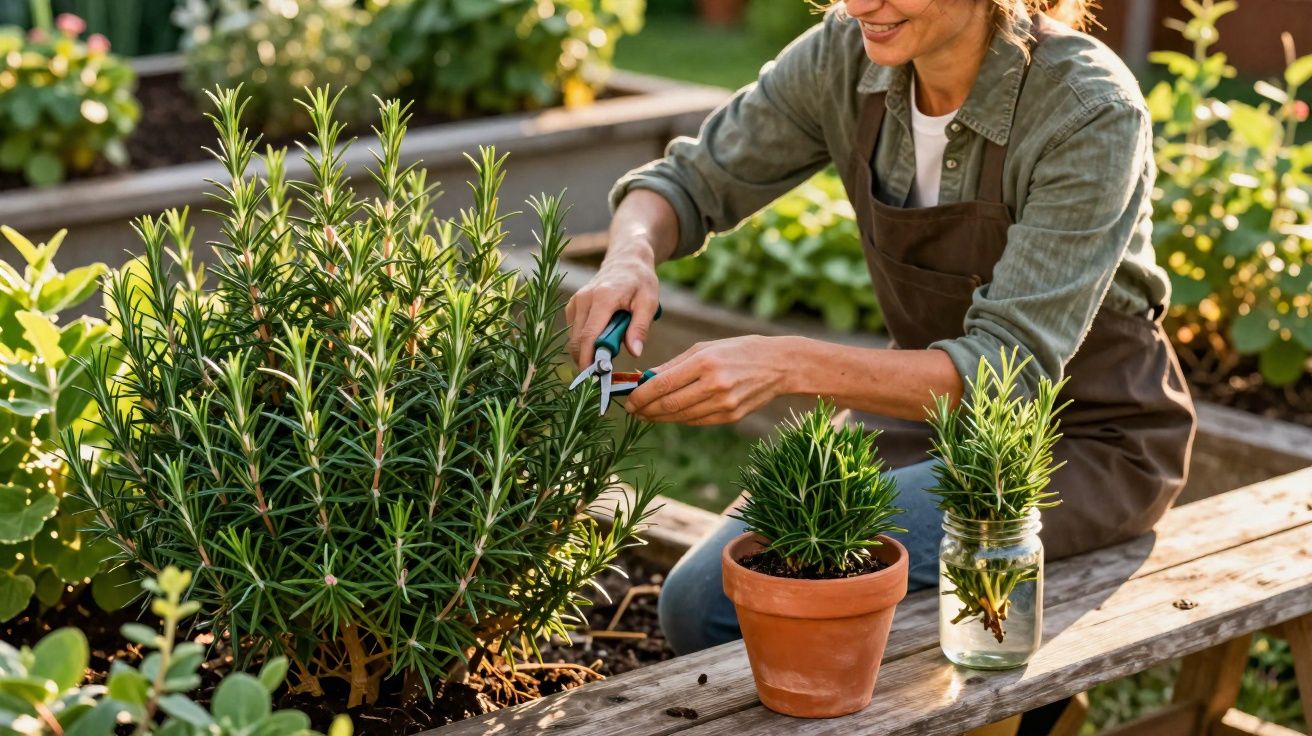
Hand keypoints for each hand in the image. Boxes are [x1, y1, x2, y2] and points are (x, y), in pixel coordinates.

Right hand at [565, 251, 660, 369]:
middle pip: (576, 341)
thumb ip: (641, 327)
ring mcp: (576, 302)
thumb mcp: (649, 302)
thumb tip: (634, 352)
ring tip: (607, 354)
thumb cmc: (641, 280)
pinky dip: (584, 341)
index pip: (588, 336)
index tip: (596, 378)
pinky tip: (601, 340)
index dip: (588, 360)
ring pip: (573, 338)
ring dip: (586, 351)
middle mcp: (583, 299)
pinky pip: (574, 331)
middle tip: (603, 374)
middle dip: (586, 361)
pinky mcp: (573, 306)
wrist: (626, 260)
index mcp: (602, 298)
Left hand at [625, 336, 795, 425]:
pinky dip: (679, 419)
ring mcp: (724, 403)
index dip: (641, 396)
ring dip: (659, 418)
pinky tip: (668, 416)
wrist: (779, 365)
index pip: (663, 384)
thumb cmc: (738, 350)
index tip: (629, 400)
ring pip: (681, 417)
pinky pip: (697, 421)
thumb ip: (674, 365)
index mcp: (705, 362)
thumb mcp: (705, 348)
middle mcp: (714, 384)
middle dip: (645, 410)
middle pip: (669, 404)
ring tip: (646, 414)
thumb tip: (645, 378)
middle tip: (632, 411)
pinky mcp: (731, 416)